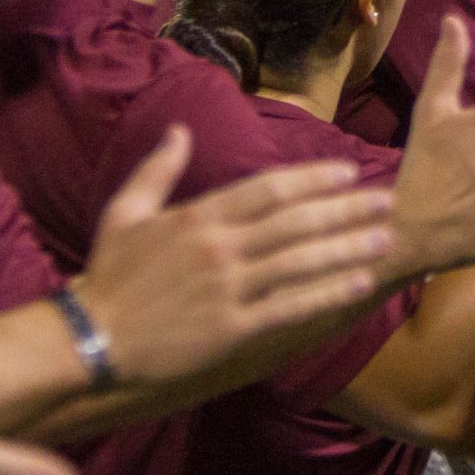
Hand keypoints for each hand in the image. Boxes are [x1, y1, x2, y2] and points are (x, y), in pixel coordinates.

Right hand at [68, 126, 393, 383]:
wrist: (87, 344)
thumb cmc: (109, 280)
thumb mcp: (125, 216)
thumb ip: (157, 171)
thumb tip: (178, 130)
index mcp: (198, 218)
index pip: (268, 188)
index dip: (313, 178)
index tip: (349, 172)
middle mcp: (218, 249)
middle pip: (295, 221)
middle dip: (346, 209)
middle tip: (387, 201)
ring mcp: (226, 290)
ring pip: (300, 262)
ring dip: (347, 248)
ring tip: (383, 239)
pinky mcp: (230, 329)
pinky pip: (290, 307)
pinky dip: (328, 294)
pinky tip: (359, 285)